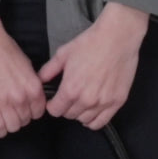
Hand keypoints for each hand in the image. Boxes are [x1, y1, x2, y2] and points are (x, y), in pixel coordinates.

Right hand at [0, 14, 47, 136]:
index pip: (38, 112)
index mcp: (33, 87)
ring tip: (2, 116)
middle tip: (10, 110)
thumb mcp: (27, 66)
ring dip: (8, 124)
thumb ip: (31, 84)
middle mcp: (22, 97)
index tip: (24, 109)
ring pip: (13, 127)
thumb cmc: (4, 49)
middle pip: (25, 121)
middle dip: (19, 117)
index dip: (31, 112)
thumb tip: (31, 97)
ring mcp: (5, 102)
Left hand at [37, 2, 149, 129]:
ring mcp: (102, 102)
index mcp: (70, 89)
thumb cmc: (91, 42)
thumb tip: (40, 81)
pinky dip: (93, 121)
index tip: (55, 100)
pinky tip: (91, 112)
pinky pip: (100, 122)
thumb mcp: (64, 54)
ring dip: (80, 113)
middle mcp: (86, 99)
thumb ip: (49, 70)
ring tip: (81, 102)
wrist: (118, 36)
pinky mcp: (116, 102)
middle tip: (70, 97)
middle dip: (66, 107)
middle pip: (69, 115)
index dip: (53, 105)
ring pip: (84, 120)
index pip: (55, 111)